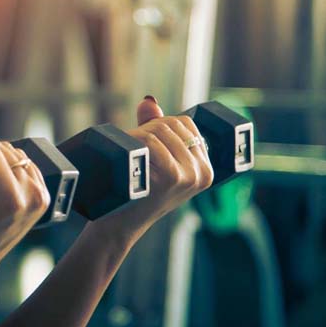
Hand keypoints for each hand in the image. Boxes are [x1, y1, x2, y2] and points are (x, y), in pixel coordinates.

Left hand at [100, 97, 213, 236]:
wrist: (119, 225)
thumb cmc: (137, 193)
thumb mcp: (156, 162)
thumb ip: (155, 130)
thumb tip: (149, 101)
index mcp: (206, 170)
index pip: (186, 123)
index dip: (161, 124)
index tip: (148, 142)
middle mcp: (202, 173)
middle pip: (172, 123)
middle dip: (147, 128)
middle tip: (132, 150)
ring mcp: (187, 176)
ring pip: (158, 130)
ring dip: (135, 136)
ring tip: (127, 156)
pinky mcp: (169, 178)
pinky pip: (149, 142)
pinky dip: (133, 143)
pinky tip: (128, 162)